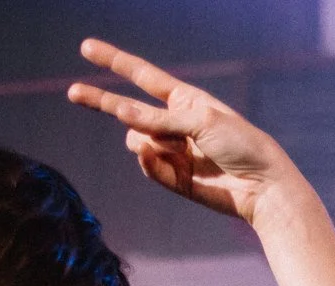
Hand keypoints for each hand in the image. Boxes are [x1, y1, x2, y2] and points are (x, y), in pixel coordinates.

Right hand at [67, 39, 303, 223]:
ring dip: (149, 142)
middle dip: (101, 101)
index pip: (142, 76)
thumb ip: (159, 119)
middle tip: (72, 93)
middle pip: (127, 109)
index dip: (114, 62)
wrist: (262, 186)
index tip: (87, 48)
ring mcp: (172, 151)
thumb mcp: (201, 121)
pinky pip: (147, 166)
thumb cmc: (241, 144)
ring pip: (136, 141)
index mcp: (185, 100)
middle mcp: (175, 124)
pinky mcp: (173, 177)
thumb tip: (120, 115)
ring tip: (180, 149)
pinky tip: (173, 165)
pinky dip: (153, 164)